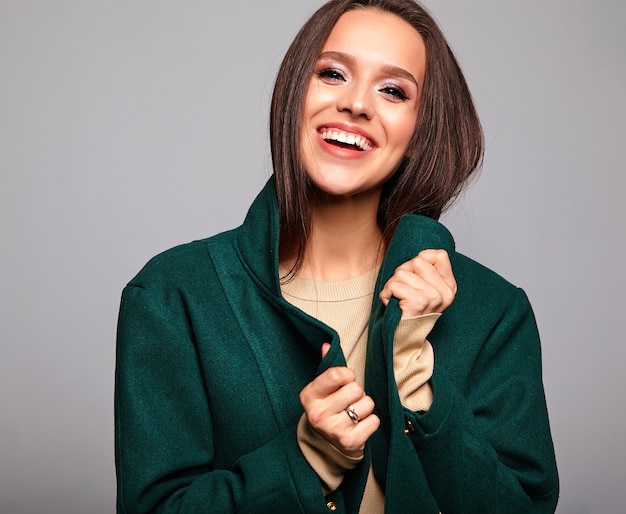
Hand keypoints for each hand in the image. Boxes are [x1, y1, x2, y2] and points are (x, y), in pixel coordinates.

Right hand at [299, 343, 379, 457]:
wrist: (328, 445)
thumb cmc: (328, 408)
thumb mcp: (322, 388)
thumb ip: (326, 366)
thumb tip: (327, 344)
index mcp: (309, 396)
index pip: (337, 374)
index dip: (348, 375)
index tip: (345, 381)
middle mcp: (318, 414)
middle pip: (355, 389)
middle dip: (357, 392)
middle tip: (348, 401)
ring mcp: (333, 429)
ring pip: (367, 403)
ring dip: (365, 407)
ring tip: (353, 413)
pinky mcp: (350, 442)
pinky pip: (374, 421)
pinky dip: (371, 422)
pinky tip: (359, 425)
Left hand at [379, 249, 456, 317]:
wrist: (405, 340)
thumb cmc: (410, 311)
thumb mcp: (423, 289)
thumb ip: (426, 271)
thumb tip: (421, 254)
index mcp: (449, 287)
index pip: (439, 255)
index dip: (420, 261)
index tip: (415, 278)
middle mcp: (445, 292)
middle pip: (418, 260)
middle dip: (403, 272)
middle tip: (403, 291)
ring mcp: (433, 297)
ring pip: (402, 272)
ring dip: (392, 285)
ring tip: (398, 299)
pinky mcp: (418, 302)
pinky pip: (394, 285)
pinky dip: (387, 293)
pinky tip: (393, 304)